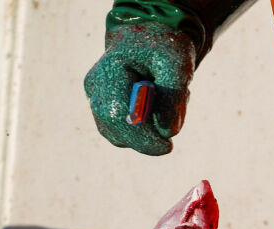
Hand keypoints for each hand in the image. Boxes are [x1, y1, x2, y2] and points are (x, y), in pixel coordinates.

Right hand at [84, 22, 196, 155]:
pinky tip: (156, 107)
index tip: (167, 146)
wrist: (150, 37)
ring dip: (147, 132)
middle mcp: (95, 87)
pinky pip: (124, 134)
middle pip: (114, 129)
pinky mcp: (104, 112)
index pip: (116, 113)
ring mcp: (97, 101)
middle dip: (146, 139)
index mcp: (109, 69)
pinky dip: (144, 130)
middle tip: (171, 131)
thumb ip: (173, 97)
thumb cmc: (163, 48)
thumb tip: (167, 132)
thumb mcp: (177, 64)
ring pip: (119, 136)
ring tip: (166, 101)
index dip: (140, 136)